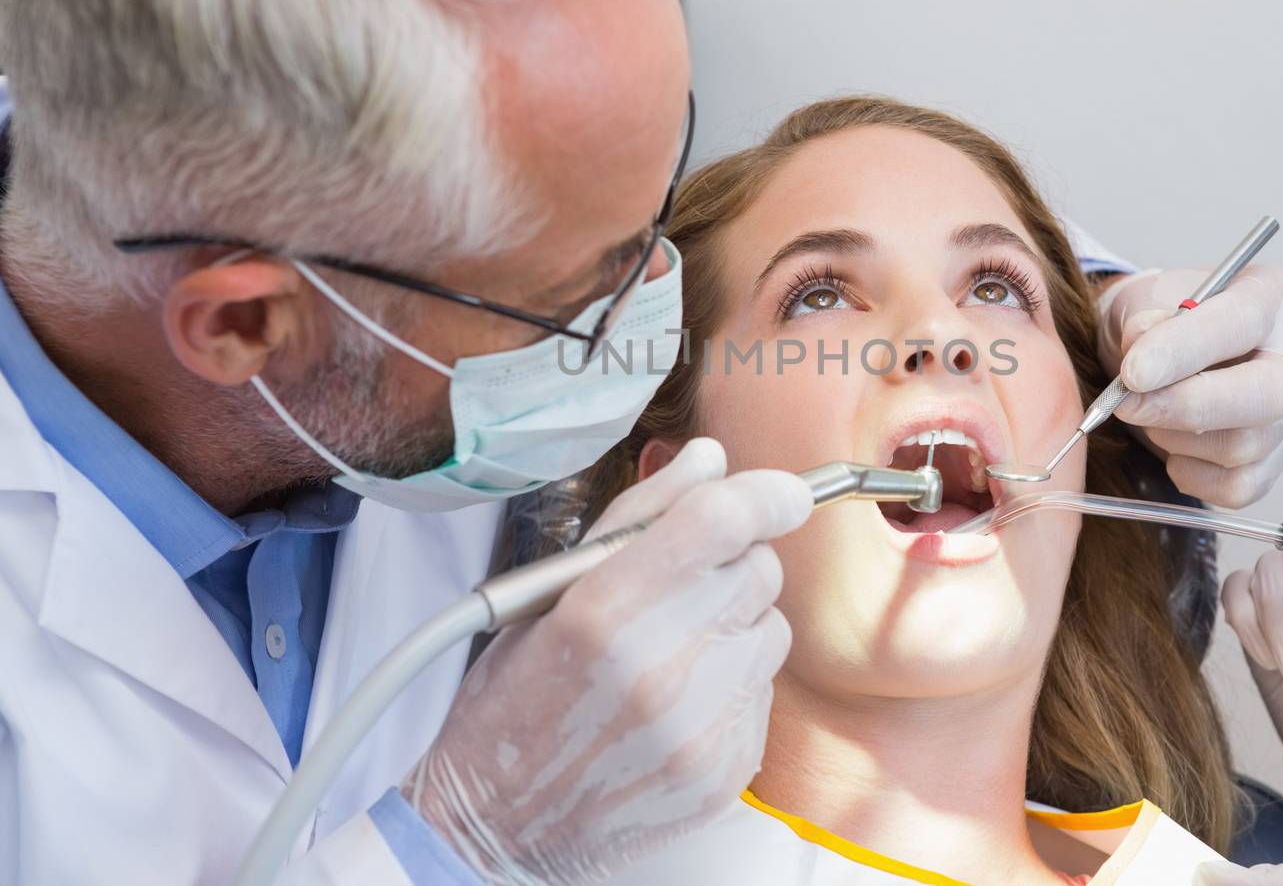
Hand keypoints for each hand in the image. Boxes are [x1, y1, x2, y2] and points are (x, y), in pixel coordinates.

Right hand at [402, 438, 812, 884]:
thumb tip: (709, 458)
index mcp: (602, 611)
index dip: (766, 493)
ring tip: (672, 652)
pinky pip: (764, 693)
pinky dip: (734, 685)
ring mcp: (698, 727)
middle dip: (735, 563)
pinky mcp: (726, 770)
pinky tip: (680, 702)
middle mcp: (658, 669)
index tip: (784, 492)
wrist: (498, 824)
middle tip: (683, 587)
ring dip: (737, 626)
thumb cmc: (514, 700)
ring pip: (771, 630)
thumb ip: (635, 517)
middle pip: (759, 571)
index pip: (721, 521)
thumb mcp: (546, 593)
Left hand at [1097, 265, 1282, 507]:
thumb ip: (1143, 321)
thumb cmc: (1158, 320)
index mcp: (1271, 296)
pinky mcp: (1279, 460)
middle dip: (1186, 407)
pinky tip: (1173, 448)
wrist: (1158, 351)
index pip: (1241, 323)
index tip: (1133, 373)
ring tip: (1150, 413)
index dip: (1185, 350)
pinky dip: (1193, 474)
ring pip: (1246, 446)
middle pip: (1267, 396)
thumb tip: (1142, 352)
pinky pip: (1239, 487)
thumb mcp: (1142, 301)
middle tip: (1128, 405)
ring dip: (1178, 437)